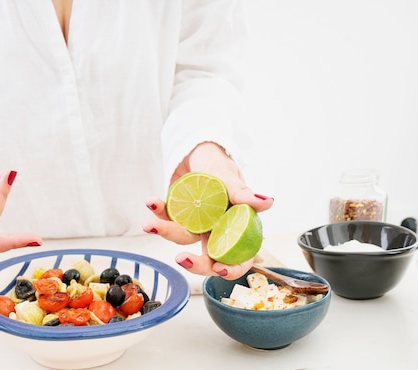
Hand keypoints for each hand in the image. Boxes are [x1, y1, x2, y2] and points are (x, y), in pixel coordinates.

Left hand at [143, 142, 272, 278]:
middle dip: (194, 263)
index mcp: (236, 225)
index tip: (218, 268)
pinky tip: (152, 202)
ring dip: (165, 232)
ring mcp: (196, 223)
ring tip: (150, 224)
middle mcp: (216, 228)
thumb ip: (242, 191)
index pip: (240, 256)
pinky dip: (158, 212)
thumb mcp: (228, 176)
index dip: (232, 268)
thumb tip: (267, 202)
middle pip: (209, 257)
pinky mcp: (177, 215)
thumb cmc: (218, 163)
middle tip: (181, 259)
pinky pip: (166, 218)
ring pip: (182, 237)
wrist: (195, 149)